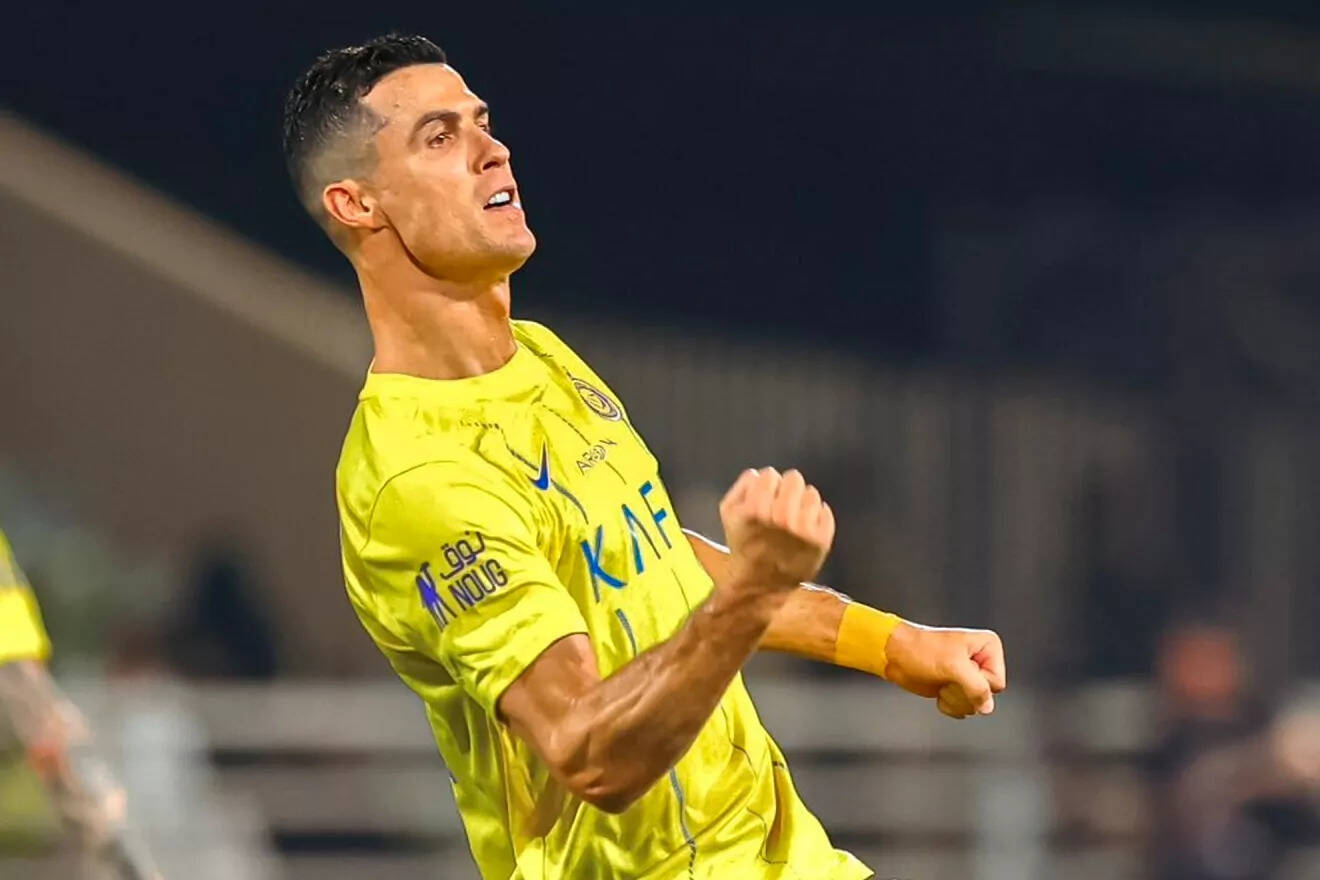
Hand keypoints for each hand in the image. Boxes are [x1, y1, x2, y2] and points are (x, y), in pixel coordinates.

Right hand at [719, 468, 833, 595]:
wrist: (761, 583)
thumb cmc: (744, 545)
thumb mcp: (728, 513)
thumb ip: (742, 486)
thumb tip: (760, 474)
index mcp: (756, 509)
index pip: (770, 474)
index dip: (766, 486)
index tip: (764, 500)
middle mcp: (782, 517)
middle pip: (794, 478)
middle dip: (787, 490)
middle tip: (782, 506)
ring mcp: (804, 529)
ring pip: (811, 492)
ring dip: (802, 503)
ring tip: (793, 520)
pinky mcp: (821, 540)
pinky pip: (825, 510)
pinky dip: (817, 516)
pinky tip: (805, 530)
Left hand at [883, 622, 1005, 717]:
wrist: (897, 656)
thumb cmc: (920, 650)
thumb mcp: (953, 666)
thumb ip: (977, 687)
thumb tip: (987, 706)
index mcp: (988, 647)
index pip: (997, 682)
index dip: (977, 682)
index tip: (959, 669)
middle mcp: (982, 660)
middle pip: (987, 695)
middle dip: (963, 691)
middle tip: (947, 676)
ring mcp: (970, 676)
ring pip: (975, 704)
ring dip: (954, 697)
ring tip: (941, 679)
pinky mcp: (958, 687)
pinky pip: (964, 708)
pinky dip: (948, 704)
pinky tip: (938, 688)